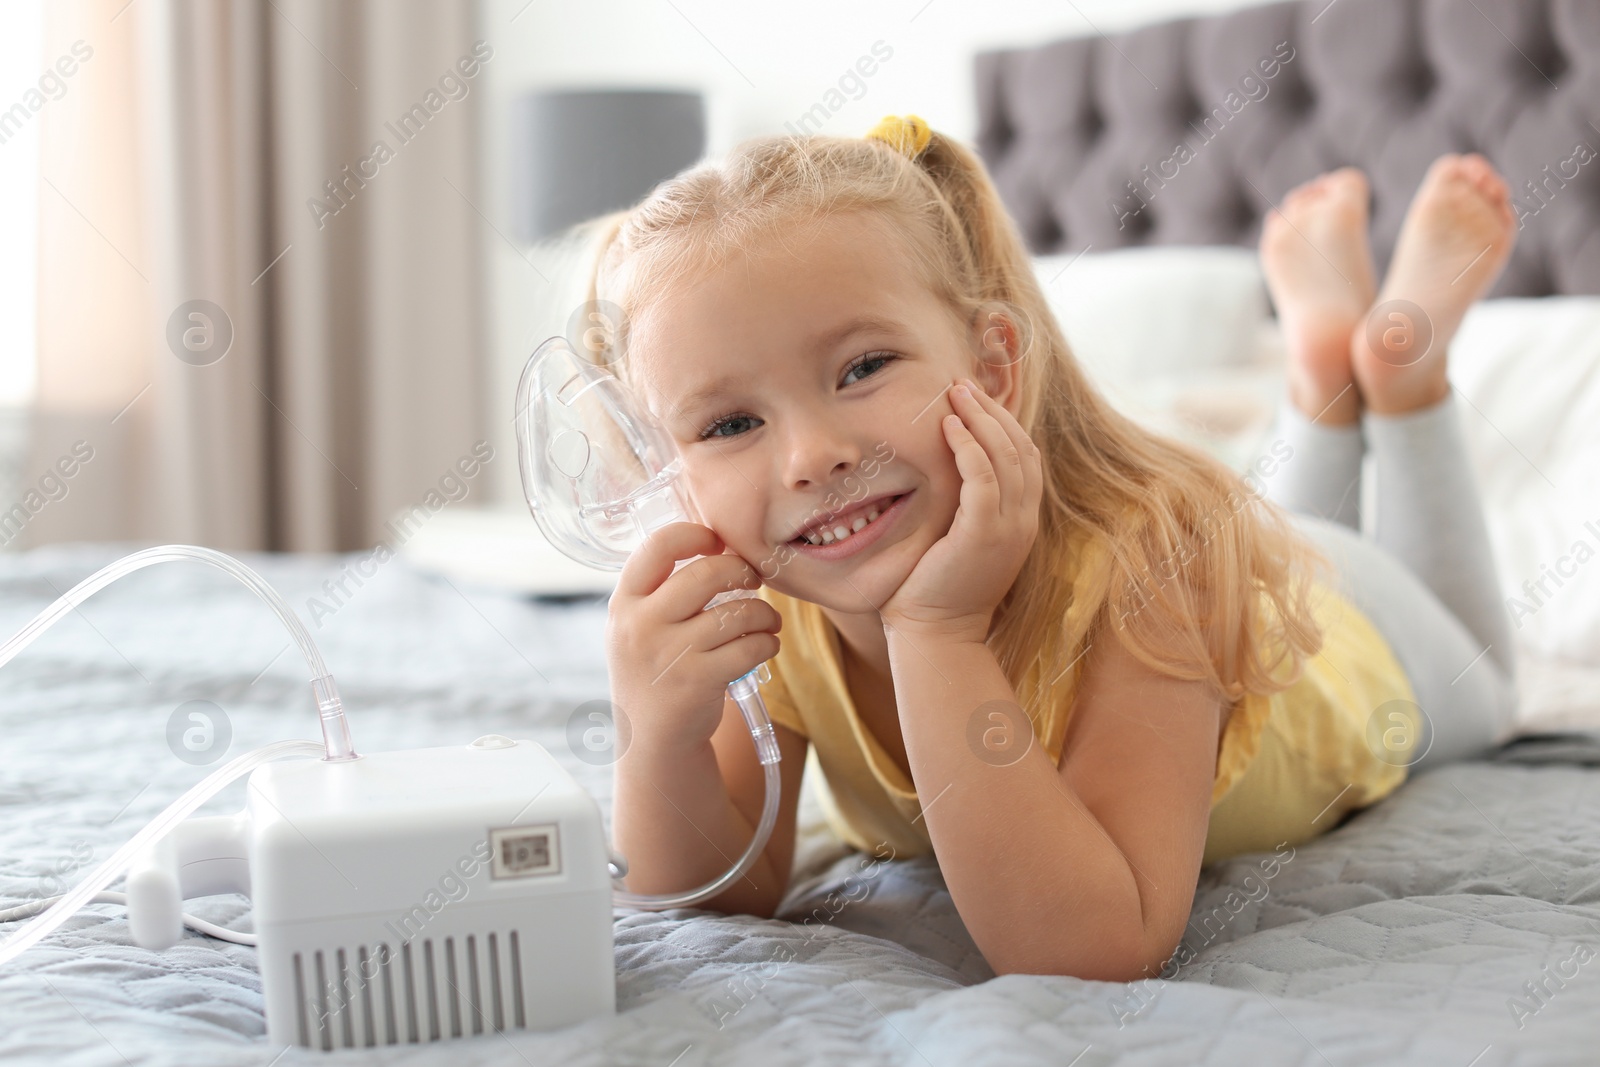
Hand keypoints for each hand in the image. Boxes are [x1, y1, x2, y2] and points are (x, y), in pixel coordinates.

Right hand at [606, 522, 781, 753]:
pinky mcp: (699, 681)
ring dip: (765, 612)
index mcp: (624, 603)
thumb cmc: (655, 671)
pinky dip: (768, 642)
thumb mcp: (637, 628)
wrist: (651, 741)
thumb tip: (717, 545)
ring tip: (768, 620)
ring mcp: (669, 654)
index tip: (717, 543)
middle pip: (707, 573)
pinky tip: (766, 645)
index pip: (658, 546)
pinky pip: (750, 647)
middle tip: (753, 581)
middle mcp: (641, 625)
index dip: (695, 534)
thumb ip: (661, 591)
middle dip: (742, 572)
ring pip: (737, 612)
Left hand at [879, 378, 1041, 641]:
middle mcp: (1023, 522)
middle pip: (1021, 448)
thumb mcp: (959, 540)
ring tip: (955, 392)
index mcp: (1021, 522)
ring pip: (1006, 456)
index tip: (974, 397)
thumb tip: (944, 470)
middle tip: (962, 383)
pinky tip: (948, 427)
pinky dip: (969, 447)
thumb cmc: (935, 590)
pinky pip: (984, 478)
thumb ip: (964, 506)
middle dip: (992, 410)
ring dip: (981, 418)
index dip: (1004, 421)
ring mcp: (1008, 529)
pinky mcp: (983, 535)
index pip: (1026, 457)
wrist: (936, 637)